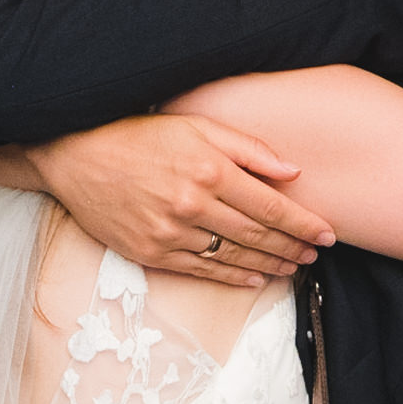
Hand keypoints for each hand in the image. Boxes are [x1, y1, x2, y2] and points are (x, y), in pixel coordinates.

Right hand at [28, 114, 334, 285]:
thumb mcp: (195, 125)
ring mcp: (170, 234)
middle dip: (293, 247)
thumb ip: (247, 148)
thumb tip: (292, 172)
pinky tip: (255, 278)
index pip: (272, 207)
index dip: (305, 223)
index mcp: (209, 171)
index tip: (328, 233)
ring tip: (293, 267)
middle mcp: (193, 206)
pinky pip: (202, 271)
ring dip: (270, 265)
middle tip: (315, 254)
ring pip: (234, 258)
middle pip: (258, 236)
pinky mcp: (150, 253)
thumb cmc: (136, 135)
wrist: (74, 156)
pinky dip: (234, 277)